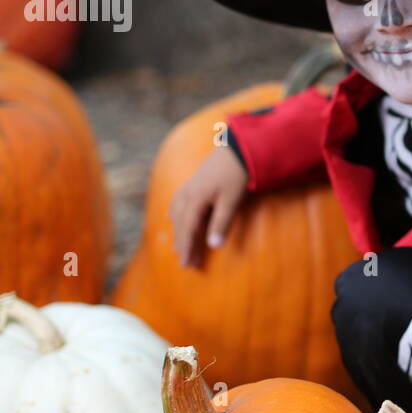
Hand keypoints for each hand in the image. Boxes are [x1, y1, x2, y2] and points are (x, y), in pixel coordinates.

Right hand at [168, 146, 248, 268]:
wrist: (238, 147)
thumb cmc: (236, 174)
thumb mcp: (231, 200)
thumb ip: (222, 222)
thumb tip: (213, 245)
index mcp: (195, 200)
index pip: (187, 230)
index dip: (186, 248)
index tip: (186, 265)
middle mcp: (187, 194)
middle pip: (180, 224)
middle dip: (182, 244)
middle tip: (186, 263)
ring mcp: (188, 186)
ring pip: (177, 214)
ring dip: (179, 231)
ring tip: (181, 246)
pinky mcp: (193, 181)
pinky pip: (177, 202)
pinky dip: (175, 214)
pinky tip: (173, 217)